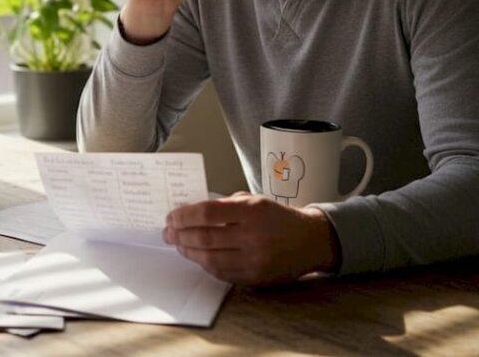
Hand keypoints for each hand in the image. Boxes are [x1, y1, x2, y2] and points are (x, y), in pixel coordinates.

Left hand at [163, 192, 340, 285]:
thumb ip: (225, 205)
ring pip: (209, 258)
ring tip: (178, 244)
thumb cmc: (277, 217)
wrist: (310, 241)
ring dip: (188, 251)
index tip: (171, 216)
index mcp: (253, 210)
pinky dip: (205, 264)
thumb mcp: (255, 200)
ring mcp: (255, 260)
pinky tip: (197, 256)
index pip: (208, 213)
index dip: (184, 215)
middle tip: (168, 232)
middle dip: (180, 235)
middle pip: (204, 237)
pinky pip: (221, 273)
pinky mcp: (255, 278)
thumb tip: (190, 213)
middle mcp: (254, 236)